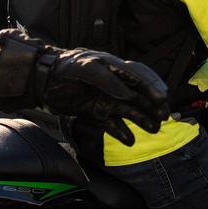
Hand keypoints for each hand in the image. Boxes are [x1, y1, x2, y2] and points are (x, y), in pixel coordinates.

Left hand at [37, 50, 168, 145]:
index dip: (152, 85)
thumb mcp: (84, 68)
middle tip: (165, 116)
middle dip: (154, 104)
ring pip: (129, 110)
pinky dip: (121, 132)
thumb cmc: (64, 68)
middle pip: (139, 94)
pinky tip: (129, 141)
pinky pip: (112, 123)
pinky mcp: (96, 111)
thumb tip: (127, 93)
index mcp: (113, 67)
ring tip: (155, 129)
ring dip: (142, 119)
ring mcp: (105, 98)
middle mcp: (113, 83)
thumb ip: (106, 79)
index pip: (138, 75)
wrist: (42, 80)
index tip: (162, 98)